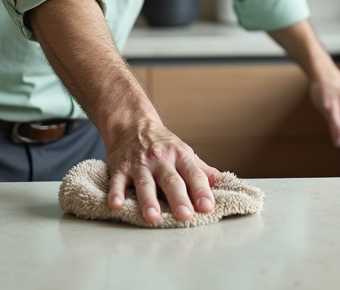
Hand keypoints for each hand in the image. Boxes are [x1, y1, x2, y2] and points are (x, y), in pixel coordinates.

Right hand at [105, 119, 221, 223]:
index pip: (194, 174)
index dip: (202, 191)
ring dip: (148, 200)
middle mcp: (161, 160)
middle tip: (185, 215)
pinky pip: (117, 181)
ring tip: (152, 216)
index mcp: (180, 156)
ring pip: (145, 183)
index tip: (208, 207)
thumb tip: (222, 183)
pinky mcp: (121, 168)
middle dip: (178, 198)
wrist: (132, 123)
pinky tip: (116, 204)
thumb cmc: (163, 145)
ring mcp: (140, 164)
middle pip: (171, 181)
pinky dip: (116, 192)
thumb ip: (202, 171)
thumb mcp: (184, 153)